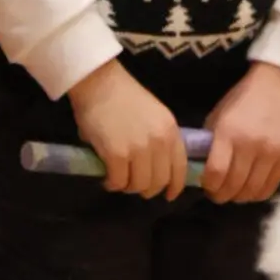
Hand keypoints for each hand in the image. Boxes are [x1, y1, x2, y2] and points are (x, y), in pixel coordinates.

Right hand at [69, 61, 186, 199]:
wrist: (99, 83)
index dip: (174, 186)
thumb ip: (158, 140)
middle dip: (145, 189)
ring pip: (139, 185)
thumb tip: (151, 167)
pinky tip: (106, 178)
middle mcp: (159, 143)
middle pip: (159, 182)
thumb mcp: (154, 116)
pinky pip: (119, 182)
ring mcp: (139, 149)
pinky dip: (112, 184)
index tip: (168, 195)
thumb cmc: (123, 97)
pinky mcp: (117, 155)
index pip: (180, 169)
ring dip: (128, 187)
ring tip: (118, 179)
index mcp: (171, 132)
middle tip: (132, 184)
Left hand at [202, 63, 279, 203]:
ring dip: (239, 197)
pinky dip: (258, 194)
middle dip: (222, 195)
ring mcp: (271, 153)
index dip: (209, 186)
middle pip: (234, 185)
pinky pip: (271, 187)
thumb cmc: (242, 100)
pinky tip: (251, 190)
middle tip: (218, 194)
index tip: (206, 187)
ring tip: (234, 194)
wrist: (279, 86)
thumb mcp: (218, 116)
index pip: (216, 172)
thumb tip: (203, 169)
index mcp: (228, 134)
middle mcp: (251, 146)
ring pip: (252, 190)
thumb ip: (211, 143)